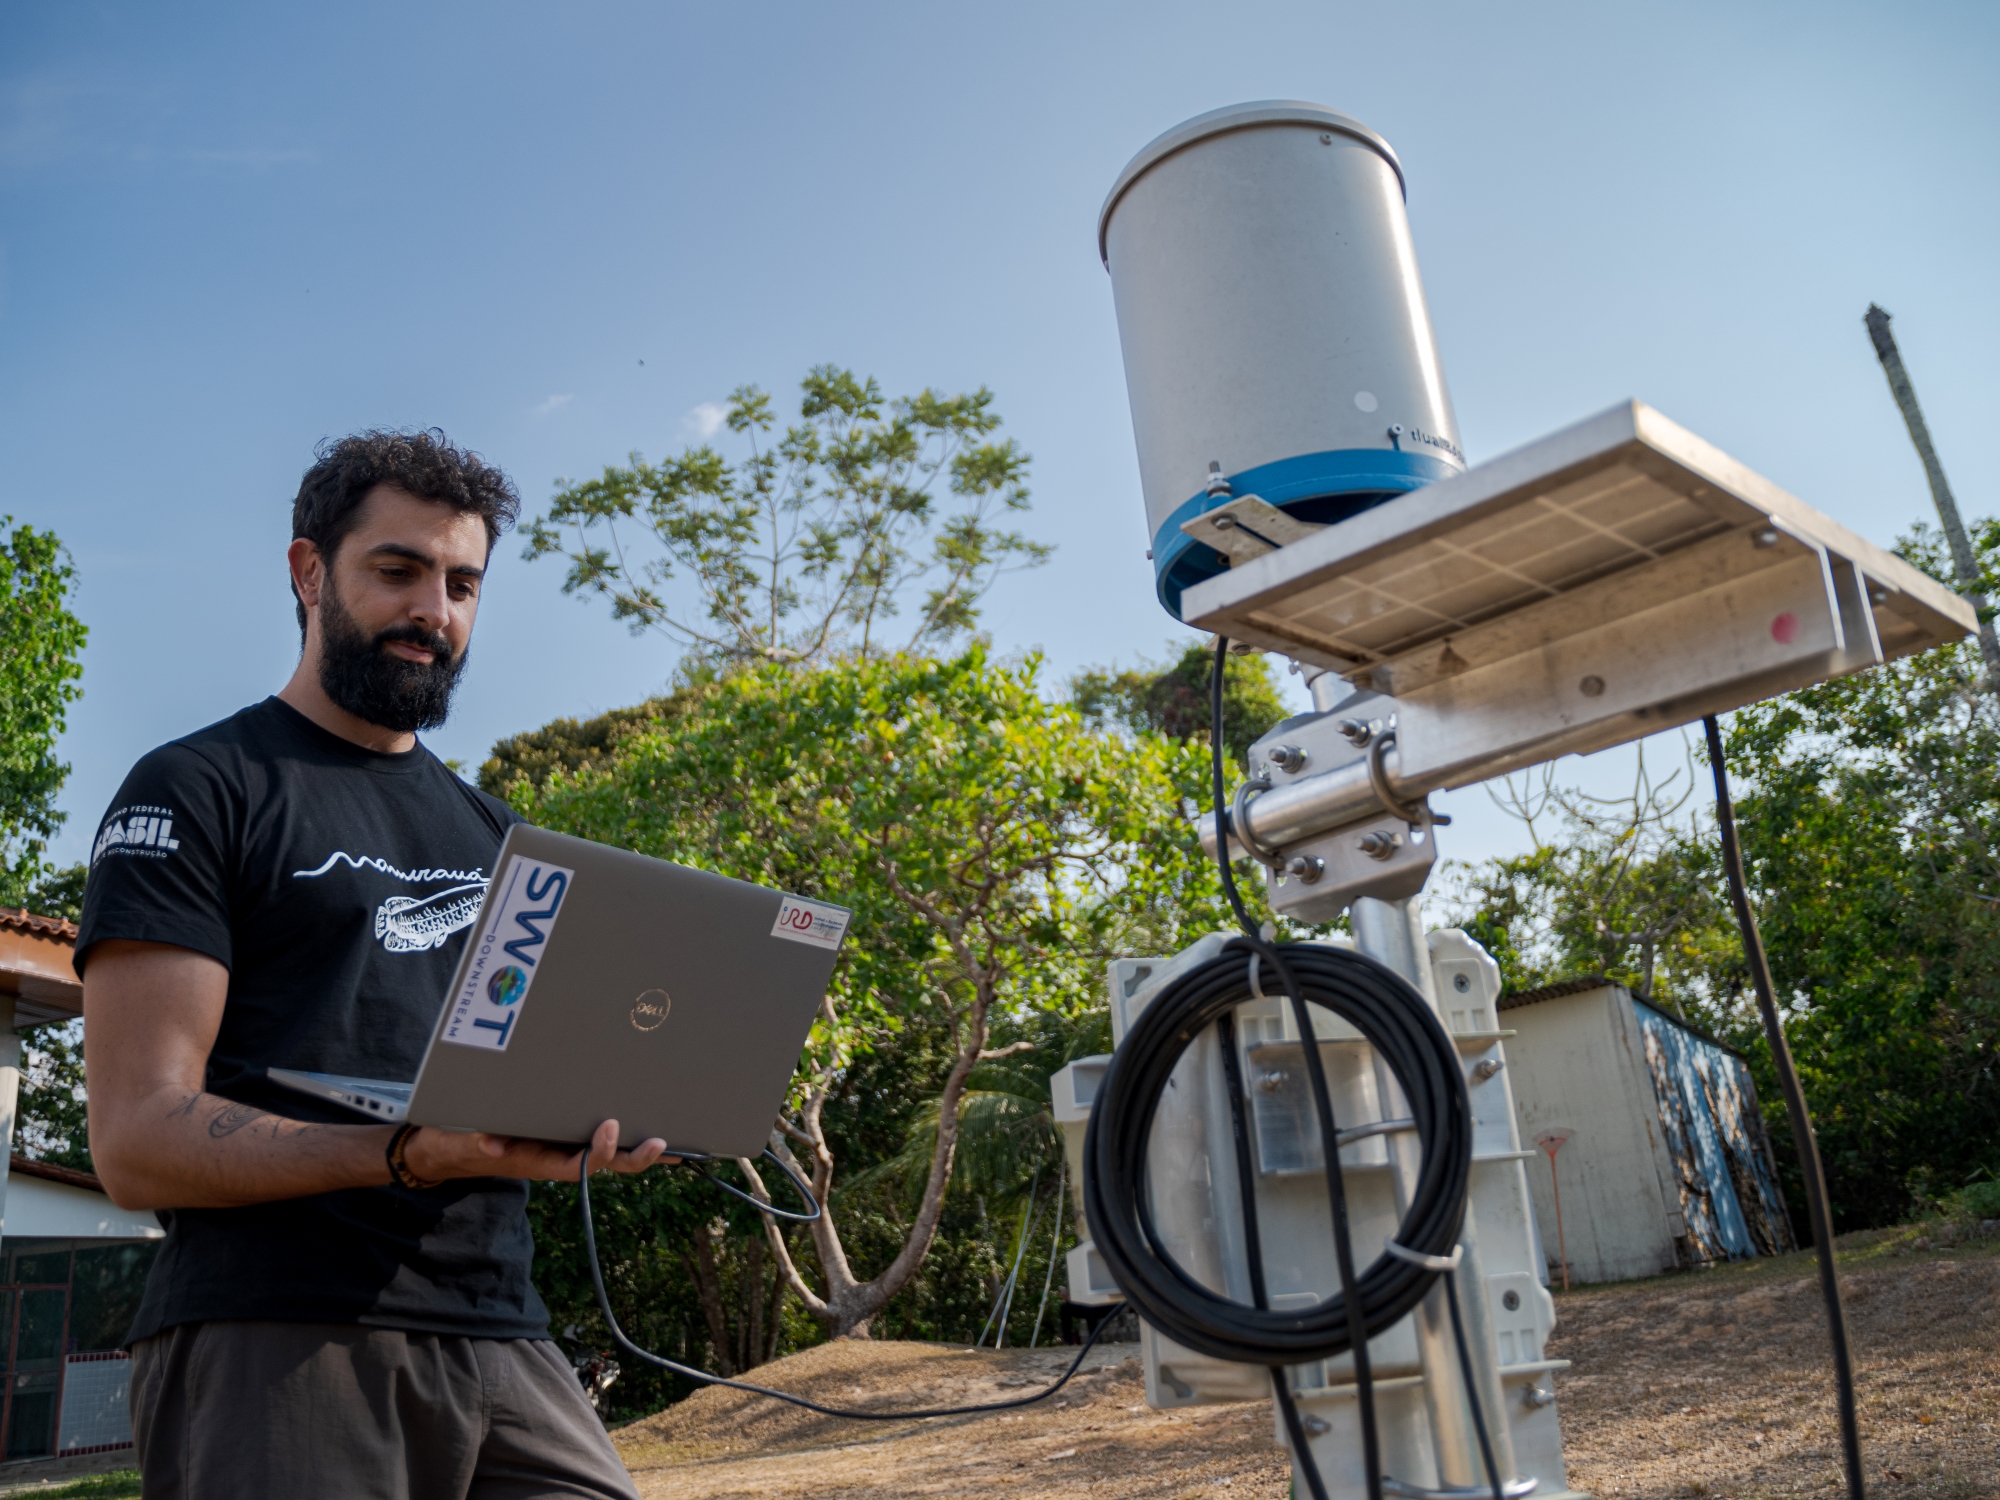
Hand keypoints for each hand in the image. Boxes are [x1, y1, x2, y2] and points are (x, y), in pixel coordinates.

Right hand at [403, 1119, 673, 1184]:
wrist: (451, 1147)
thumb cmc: (459, 1142)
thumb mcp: (460, 1142)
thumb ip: (475, 1143)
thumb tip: (491, 1146)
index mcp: (538, 1159)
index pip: (576, 1163)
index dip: (598, 1151)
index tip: (611, 1126)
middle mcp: (558, 1155)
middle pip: (605, 1163)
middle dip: (636, 1157)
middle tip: (663, 1144)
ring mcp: (565, 1146)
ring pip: (612, 1152)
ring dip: (643, 1147)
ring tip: (678, 1141)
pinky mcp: (566, 1132)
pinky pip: (604, 1135)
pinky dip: (631, 1132)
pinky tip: (655, 1121)